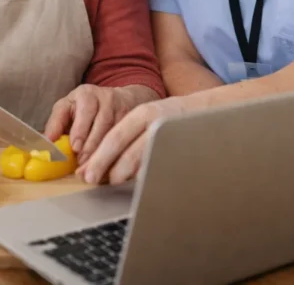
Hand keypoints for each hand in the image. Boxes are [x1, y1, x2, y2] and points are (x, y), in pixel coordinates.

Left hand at [44, 85, 158, 165]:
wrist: (119, 99)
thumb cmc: (86, 109)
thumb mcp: (68, 109)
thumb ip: (56, 124)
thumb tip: (45, 142)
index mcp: (85, 94)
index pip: (83, 109)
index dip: (80, 129)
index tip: (75, 147)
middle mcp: (104, 97)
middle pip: (101, 122)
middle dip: (91, 145)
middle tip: (83, 162)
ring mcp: (121, 106)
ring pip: (115, 130)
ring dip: (104, 150)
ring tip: (94, 166)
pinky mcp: (134, 117)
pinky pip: (126, 135)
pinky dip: (118, 150)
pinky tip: (111, 162)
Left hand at [75, 96, 190, 184]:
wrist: (207, 110)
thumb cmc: (169, 118)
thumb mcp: (146, 118)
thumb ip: (126, 135)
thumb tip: (99, 161)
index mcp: (144, 114)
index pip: (116, 137)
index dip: (99, 158)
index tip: (86, 173)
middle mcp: (157, 124)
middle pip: (128, 153)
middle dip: (108, 170)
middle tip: (93, 181)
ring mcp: (171, 139)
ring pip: (143, 163)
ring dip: (126, 176)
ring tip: (115, 181)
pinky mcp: (182, 153)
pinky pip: (159, 169)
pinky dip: (146, 178)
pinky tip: (139, 183)